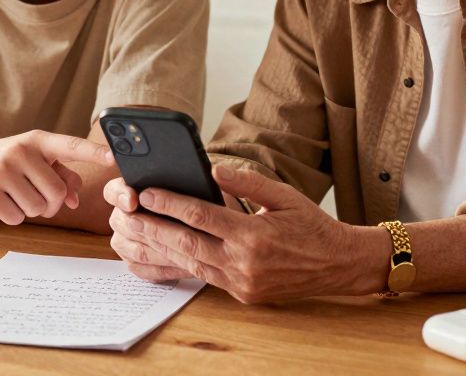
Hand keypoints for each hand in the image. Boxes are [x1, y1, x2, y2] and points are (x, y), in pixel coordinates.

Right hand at [0, 130, 113, 224]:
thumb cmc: (4, 162)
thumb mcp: (32, 159)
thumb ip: (60, 174)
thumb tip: (75, 199)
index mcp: (37, 140)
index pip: (70, 145)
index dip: (94, 153)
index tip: (114, 159)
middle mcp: (20, 151)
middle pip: (57, 193)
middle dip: (51, 203)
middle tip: (36, 196)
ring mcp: (1, 169)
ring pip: (37, 208)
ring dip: (31, 210)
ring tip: (16, 195)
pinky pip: (16, 217)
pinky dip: (13, 216)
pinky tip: (2, 202)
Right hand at [103, 176, 196, 280]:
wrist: (197, 222)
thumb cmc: (194, 198)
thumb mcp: (191, 183)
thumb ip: (187, 177)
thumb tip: (206, 173)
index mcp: (127, 190)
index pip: (113, 192)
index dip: (121, 195)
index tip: (134, 200)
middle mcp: (122, 216)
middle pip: (121, 222)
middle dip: (144, 226)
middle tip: (164, 229)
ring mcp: (126, 241)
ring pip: (134, 249)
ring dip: (158, 250)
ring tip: (183, 250)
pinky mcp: (134, 262)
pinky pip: (143, 269)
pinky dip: (164, 268)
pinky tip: (185, 266)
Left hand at [107, 166, 365, 302]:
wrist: (339, 265)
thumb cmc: (313, 225)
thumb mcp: (283, 195)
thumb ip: (246, 182)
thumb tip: (213, 170)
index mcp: (254, 235)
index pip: (201, 216)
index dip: (169, 203)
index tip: (146, 191)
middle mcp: (244, 263)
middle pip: (186, 243)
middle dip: (152, 227)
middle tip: (127, 212)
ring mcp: (242, 283)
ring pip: (190, 263)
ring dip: (159, 247)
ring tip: (135, 231)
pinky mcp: (243, 294)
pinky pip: (204, 277)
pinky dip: (181, 262)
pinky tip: (164, 251)